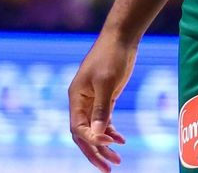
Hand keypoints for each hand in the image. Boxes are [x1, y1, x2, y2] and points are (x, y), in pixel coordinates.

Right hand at [68, 32, 135, 169]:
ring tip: (117, 161)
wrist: (121, 37)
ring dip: (104, 145)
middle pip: (83, 135)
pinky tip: (121, 140)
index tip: (111, 141)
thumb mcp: (106, 82)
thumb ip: (102, 108)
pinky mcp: (104, 98)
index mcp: (76, 98)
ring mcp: (92, 101)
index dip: (92, 139)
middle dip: (95, 152)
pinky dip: (111, 131)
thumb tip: (97, 133)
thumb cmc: (111, 56)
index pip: (77, 128)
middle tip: (109, 168)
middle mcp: (81, 102)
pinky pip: (104, 121)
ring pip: (94, 130)